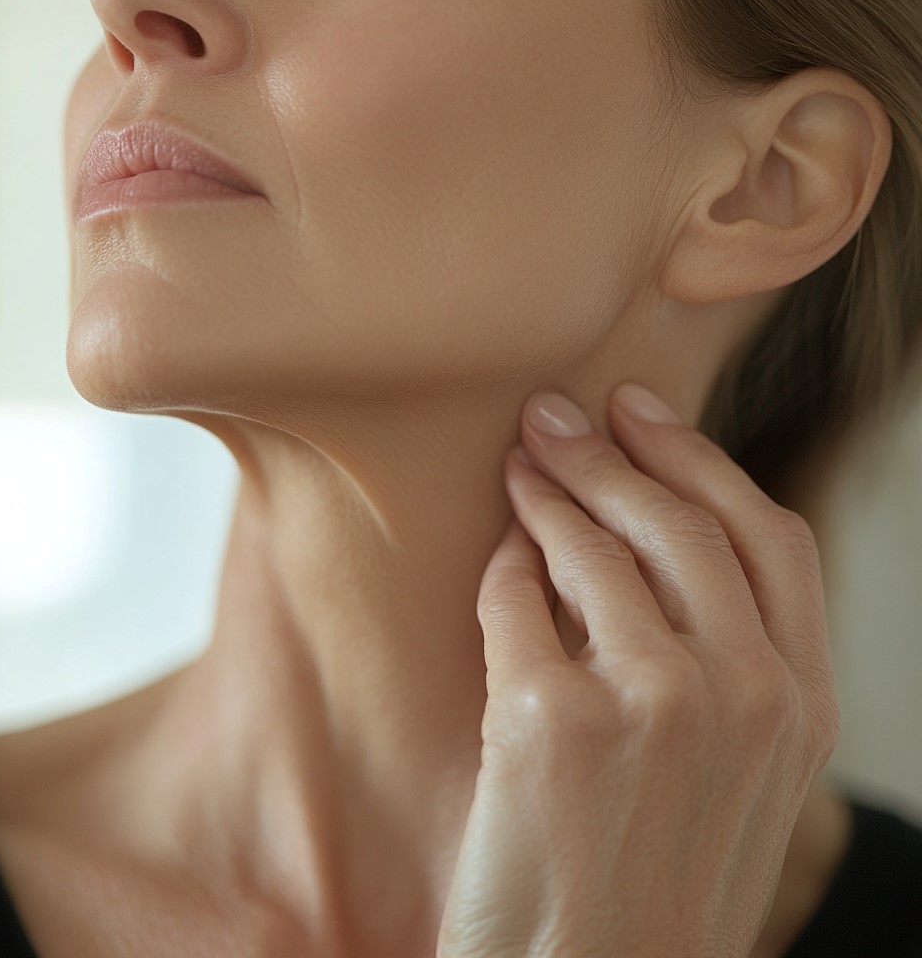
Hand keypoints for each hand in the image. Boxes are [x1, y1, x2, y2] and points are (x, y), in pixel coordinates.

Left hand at [437, 384, 839, 957]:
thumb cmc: (655, 888)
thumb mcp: (737, 780)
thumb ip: (724, 663)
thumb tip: (642, 533)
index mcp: (802, 708)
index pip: (767, 536)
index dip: (700, 455)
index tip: (644, 410)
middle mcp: (743, 695)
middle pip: (675, 520)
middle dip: (608, 451)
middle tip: (555, 414)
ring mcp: (650, 703)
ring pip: (589, 547)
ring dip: (546, 491)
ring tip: (520, 464)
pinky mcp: (549, 719)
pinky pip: (515, 600)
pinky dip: (502, 569)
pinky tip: (497, 557)